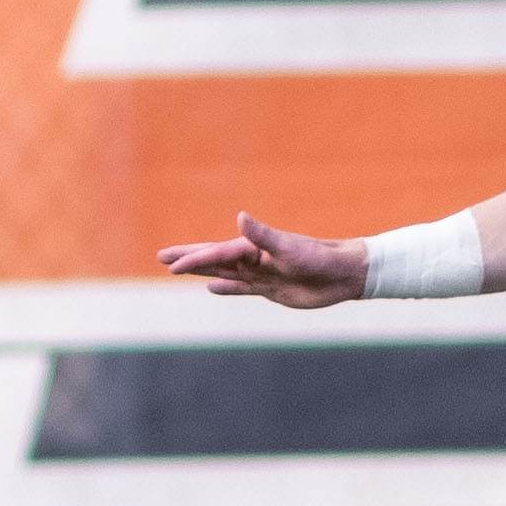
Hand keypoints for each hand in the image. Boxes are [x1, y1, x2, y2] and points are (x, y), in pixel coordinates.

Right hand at [157, 212, 367, 307]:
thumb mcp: (290, 248)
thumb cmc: (320, 258)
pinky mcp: (271, 289)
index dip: (193, 259)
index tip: (170, 264)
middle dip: (188, 257)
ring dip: (201, 270)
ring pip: (223, 272)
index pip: (217, 253)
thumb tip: (240, 216)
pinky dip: (225, 288)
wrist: (344, 274)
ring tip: (177, 268)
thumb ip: (264, 235)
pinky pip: (241, 288)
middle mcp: (254, 259)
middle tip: (161, 256)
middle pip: (214, 258)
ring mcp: (261, 274)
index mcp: (255, 248)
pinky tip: (211, 288)